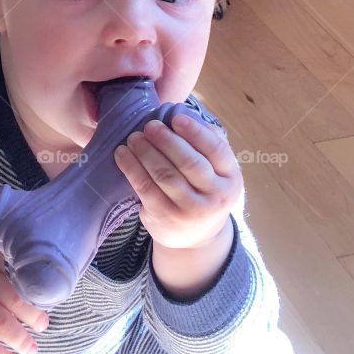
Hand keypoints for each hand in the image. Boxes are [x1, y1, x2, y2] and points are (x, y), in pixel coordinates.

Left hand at [113, 113, 241, 249]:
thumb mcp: (217, 173)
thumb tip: (188, 115)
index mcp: (230, 178)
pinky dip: (132, 168)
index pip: (216, 150)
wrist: (196, 238)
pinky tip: (122, 154)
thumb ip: (209, 145)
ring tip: (133, 138)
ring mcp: (190, 210)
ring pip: (165, 175)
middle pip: (189, 162)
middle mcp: (215, 196)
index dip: (195, 132)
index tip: (175, 118)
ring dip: (146, 152)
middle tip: (149, 126)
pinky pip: (146, 188)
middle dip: (166, 140)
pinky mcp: (166, 218)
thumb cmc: (203, 191)